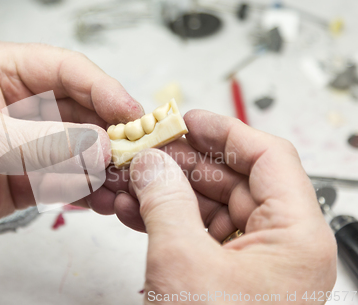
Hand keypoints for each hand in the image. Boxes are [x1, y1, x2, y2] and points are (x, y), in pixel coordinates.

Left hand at [0, 42, 143, 247]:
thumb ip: (42, 143)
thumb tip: (98, 146)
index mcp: (7, 72)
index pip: (70, 72)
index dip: (106, 91)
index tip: (132, 115)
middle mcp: (24, 105)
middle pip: (84, 111)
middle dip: (111, 133)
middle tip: (136, 154)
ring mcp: (29, 143)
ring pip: (81, 149)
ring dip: (103, 166)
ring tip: (121, 182)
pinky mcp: (29, 178)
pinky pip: (68, 180)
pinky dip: (87, 190)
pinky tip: (100, 199)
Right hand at [113, 110, 335, 303]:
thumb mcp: (183, 262)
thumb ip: (165, 200)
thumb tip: (151, 163)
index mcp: (296, 236)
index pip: (268, 157)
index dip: (226, 130)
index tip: (189, 119)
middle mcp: (281, 245)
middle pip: (234, 179)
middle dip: (185, 162)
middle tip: (148, 150)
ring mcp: (252, 262)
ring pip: (211, 205)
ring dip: (169, 190)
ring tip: (133, 178)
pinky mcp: (226, 276)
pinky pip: (198, 232)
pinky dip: (167, 218)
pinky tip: (136, 208)